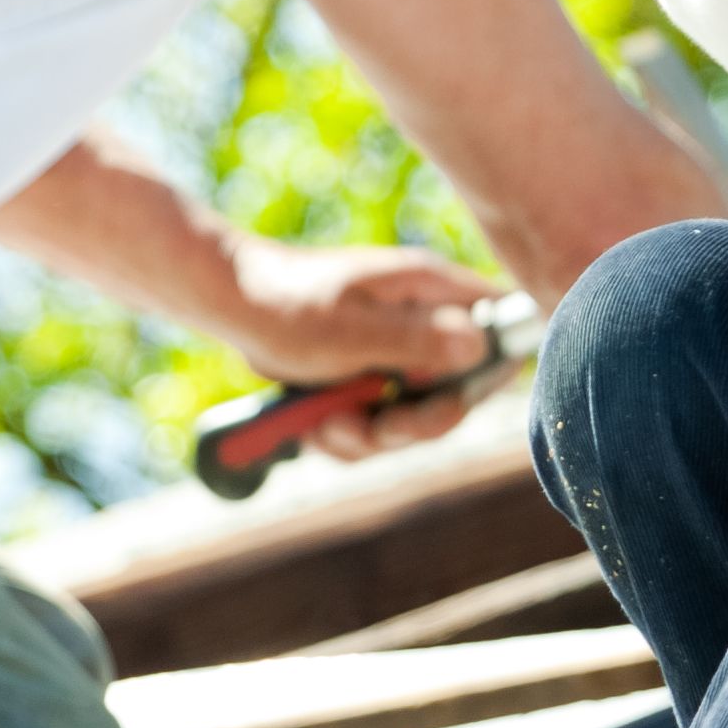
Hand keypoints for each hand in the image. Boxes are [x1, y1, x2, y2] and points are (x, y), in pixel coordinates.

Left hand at [213, 237, 502, 460]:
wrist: (229, 304)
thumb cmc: (287, 305)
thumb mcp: (351, 330)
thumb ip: (416, 339)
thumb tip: (481, 346)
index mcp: (431, 290)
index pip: (499, 329)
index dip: (488, 375)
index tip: (443, 403)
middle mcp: (423, 320)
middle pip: (457, 392)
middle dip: (412, 425)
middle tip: (373, 427)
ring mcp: (396, 350)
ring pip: (412, 419)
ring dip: (369, 437)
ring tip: (328, 422)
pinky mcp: (368, 376)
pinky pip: (377, 426)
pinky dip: (347, 436)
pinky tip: (316, 424)